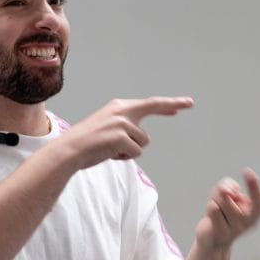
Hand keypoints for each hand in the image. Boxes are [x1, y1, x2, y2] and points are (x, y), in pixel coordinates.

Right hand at [61, 96, 193, 170]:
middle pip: (154, 106)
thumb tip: (143, 140)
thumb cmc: (86, 145)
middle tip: (190, 102)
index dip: (167, 105)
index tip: (184, 104)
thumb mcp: (106, 129)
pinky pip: (136, 152)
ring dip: (131, 150)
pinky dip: (125, 157)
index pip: (148, 104)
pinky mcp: (121, 137)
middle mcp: (122, 111)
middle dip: (172, 104)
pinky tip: (109, 154)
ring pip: (143, 142)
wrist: (68, 151)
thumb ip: (124, 128)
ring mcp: (122, 123)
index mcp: (118, 107)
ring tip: (110, 150)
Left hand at [196, 160, 259, 249]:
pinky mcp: (223, 233)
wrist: (210, 239)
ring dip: (217, 196)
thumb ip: (228, 185)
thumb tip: (228, 191)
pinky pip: (214, 208)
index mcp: (259, 209)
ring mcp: (239, 229)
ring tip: (217, 206)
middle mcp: (253, 220)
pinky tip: (210, 216)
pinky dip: (210, 205)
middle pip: (258, 202)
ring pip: (226, 198)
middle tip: (248, 171)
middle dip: (254, 186)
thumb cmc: (221, 211)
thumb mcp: (225, 192)